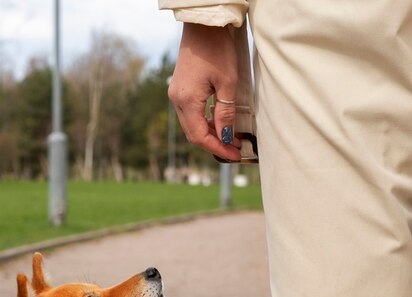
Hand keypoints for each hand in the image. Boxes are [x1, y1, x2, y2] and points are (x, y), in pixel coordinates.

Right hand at [169, 23, 242, 161]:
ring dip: (210, 133)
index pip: (200, 137)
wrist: (202, 26)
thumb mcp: (227, 82)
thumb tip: (226, 137)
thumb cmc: (216, 49)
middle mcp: (177, 100)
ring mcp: (176, 94)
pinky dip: (204, 121)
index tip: (235, 155)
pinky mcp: (180, 89)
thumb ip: (225, 112)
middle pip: (193, 134)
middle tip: (235, 149)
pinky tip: (218, 121)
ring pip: (191, 124)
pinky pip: (191, 113)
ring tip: (229, 137)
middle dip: (214, 144)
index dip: (218, 149)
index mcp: (186, 101)